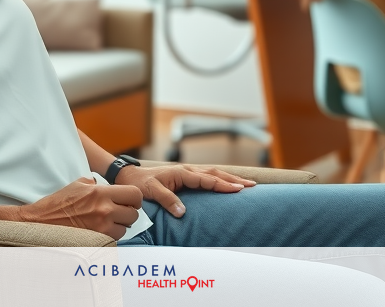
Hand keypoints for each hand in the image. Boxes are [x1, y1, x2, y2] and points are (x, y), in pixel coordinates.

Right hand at [17, 177, 142, 239]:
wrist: (41, 221)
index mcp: (101, 193)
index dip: (134, 198)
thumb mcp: (79, 184)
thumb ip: (98, 184)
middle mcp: (104, 210)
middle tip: (117, 212)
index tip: (129, 200)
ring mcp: (101, 228)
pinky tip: (99, 230)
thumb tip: (109, 187)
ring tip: (106, 221)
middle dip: (127, 213)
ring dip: (119, 226)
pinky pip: (114, 239)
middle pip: (133, 215)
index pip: (135, 195)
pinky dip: (110, 236)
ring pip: (125, 229)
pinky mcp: (96, 241)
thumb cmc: (59, 202)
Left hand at [116, 164, 255, 217]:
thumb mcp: (152, 192)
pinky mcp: (186, 176)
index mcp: (182, 173)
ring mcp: (188, 172)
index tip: (239, 189)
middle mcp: (187, 171)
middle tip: (251, 185)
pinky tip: (227, 182)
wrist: (132, 177)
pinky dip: (220, 178)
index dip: (223, 185)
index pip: (207, 179)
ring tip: (246, 183)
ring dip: (230, 177)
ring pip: (213, 173)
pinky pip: (208, 176)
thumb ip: (167, 201)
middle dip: (234, 179)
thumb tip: (182, 213)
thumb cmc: (142, 184)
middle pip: (215, 173)